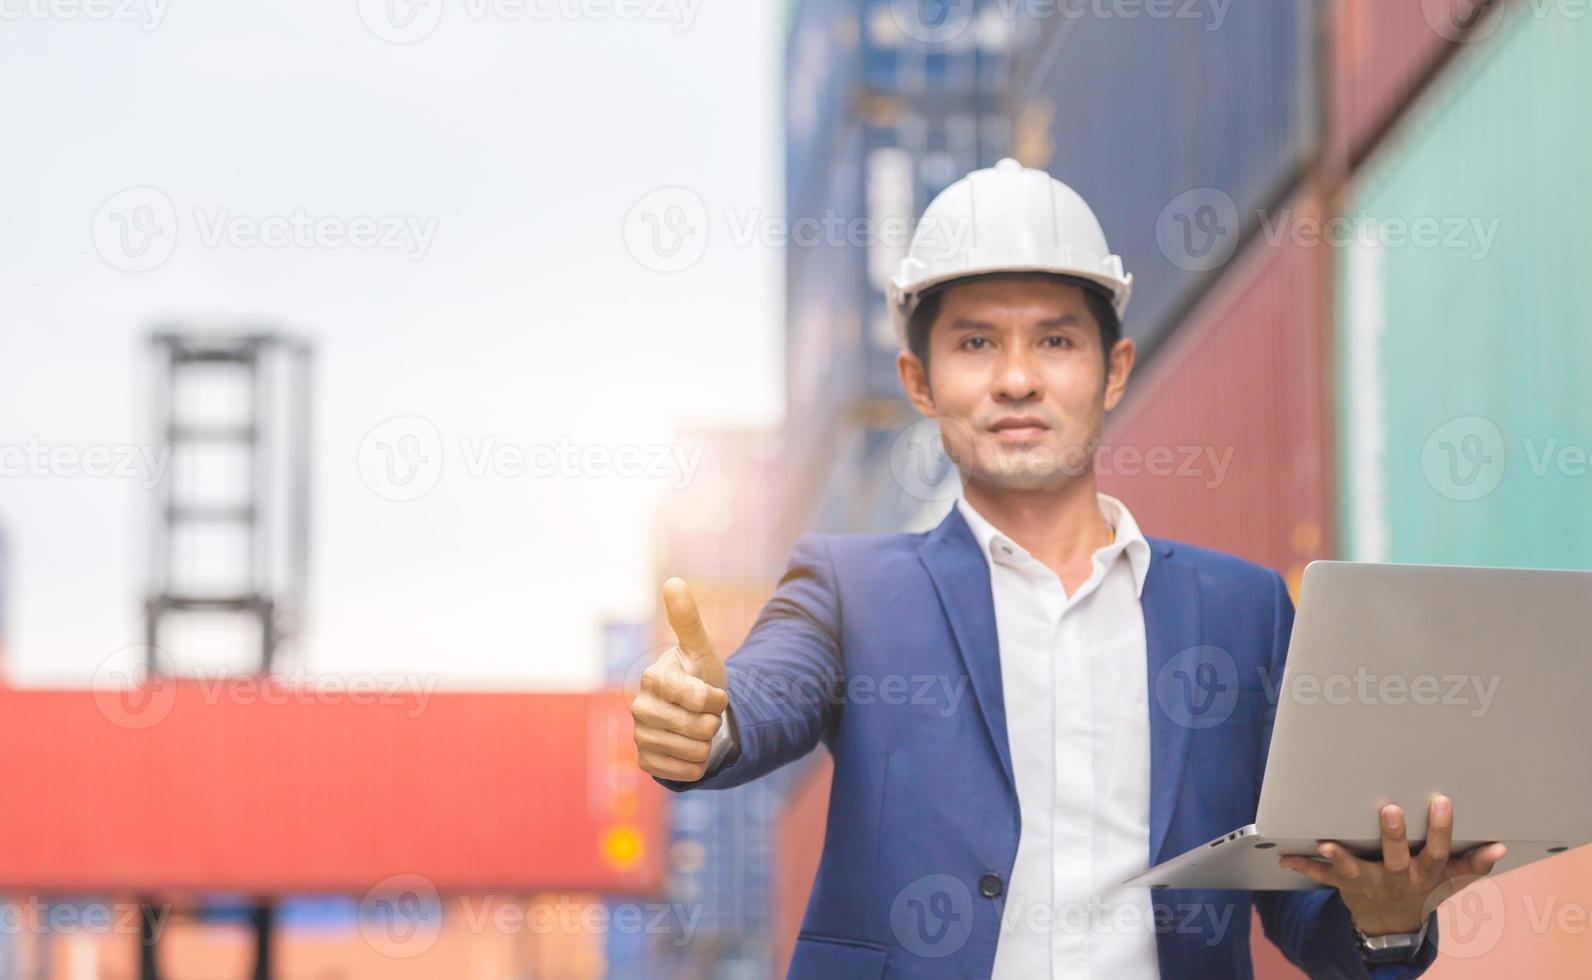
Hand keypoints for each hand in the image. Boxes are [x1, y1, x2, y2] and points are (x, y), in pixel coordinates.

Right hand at [630, 577, 728, 781]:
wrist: (696, 713)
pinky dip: (697, 765)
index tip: (716, 693)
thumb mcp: (699, 648)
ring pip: (694, 752)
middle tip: (707, 715)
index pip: (699, 698)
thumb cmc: (698, 675)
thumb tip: (673, 581)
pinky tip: (692, 751)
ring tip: (699, 730)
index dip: (717, 699)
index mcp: (653, 678)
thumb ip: (687, 619)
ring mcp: (640, 736)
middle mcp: (640, 708)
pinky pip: (684, 772)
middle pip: (699, 728)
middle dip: (714, 723)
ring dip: (708, 743)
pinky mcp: (646, 762)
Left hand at [1279, 795, 1506, 935]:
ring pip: (1354, 869)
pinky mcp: (1344, 885)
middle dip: (1394, 834)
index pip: (1439, 851)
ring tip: (1325, 842)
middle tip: (1390, 809)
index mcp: (1425, 874)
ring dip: (1339, 856)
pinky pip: (1321, 876)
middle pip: (1398, 856)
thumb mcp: (1450, 881)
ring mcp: (1369, 883)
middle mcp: (1397, 878)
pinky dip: (1303, 866)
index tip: (1441, 801)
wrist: (1391, 926)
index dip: (1442, 829)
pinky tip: (1284, 857)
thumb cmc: (1421, 888)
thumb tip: (1500, 846)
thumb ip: (1473, 864)